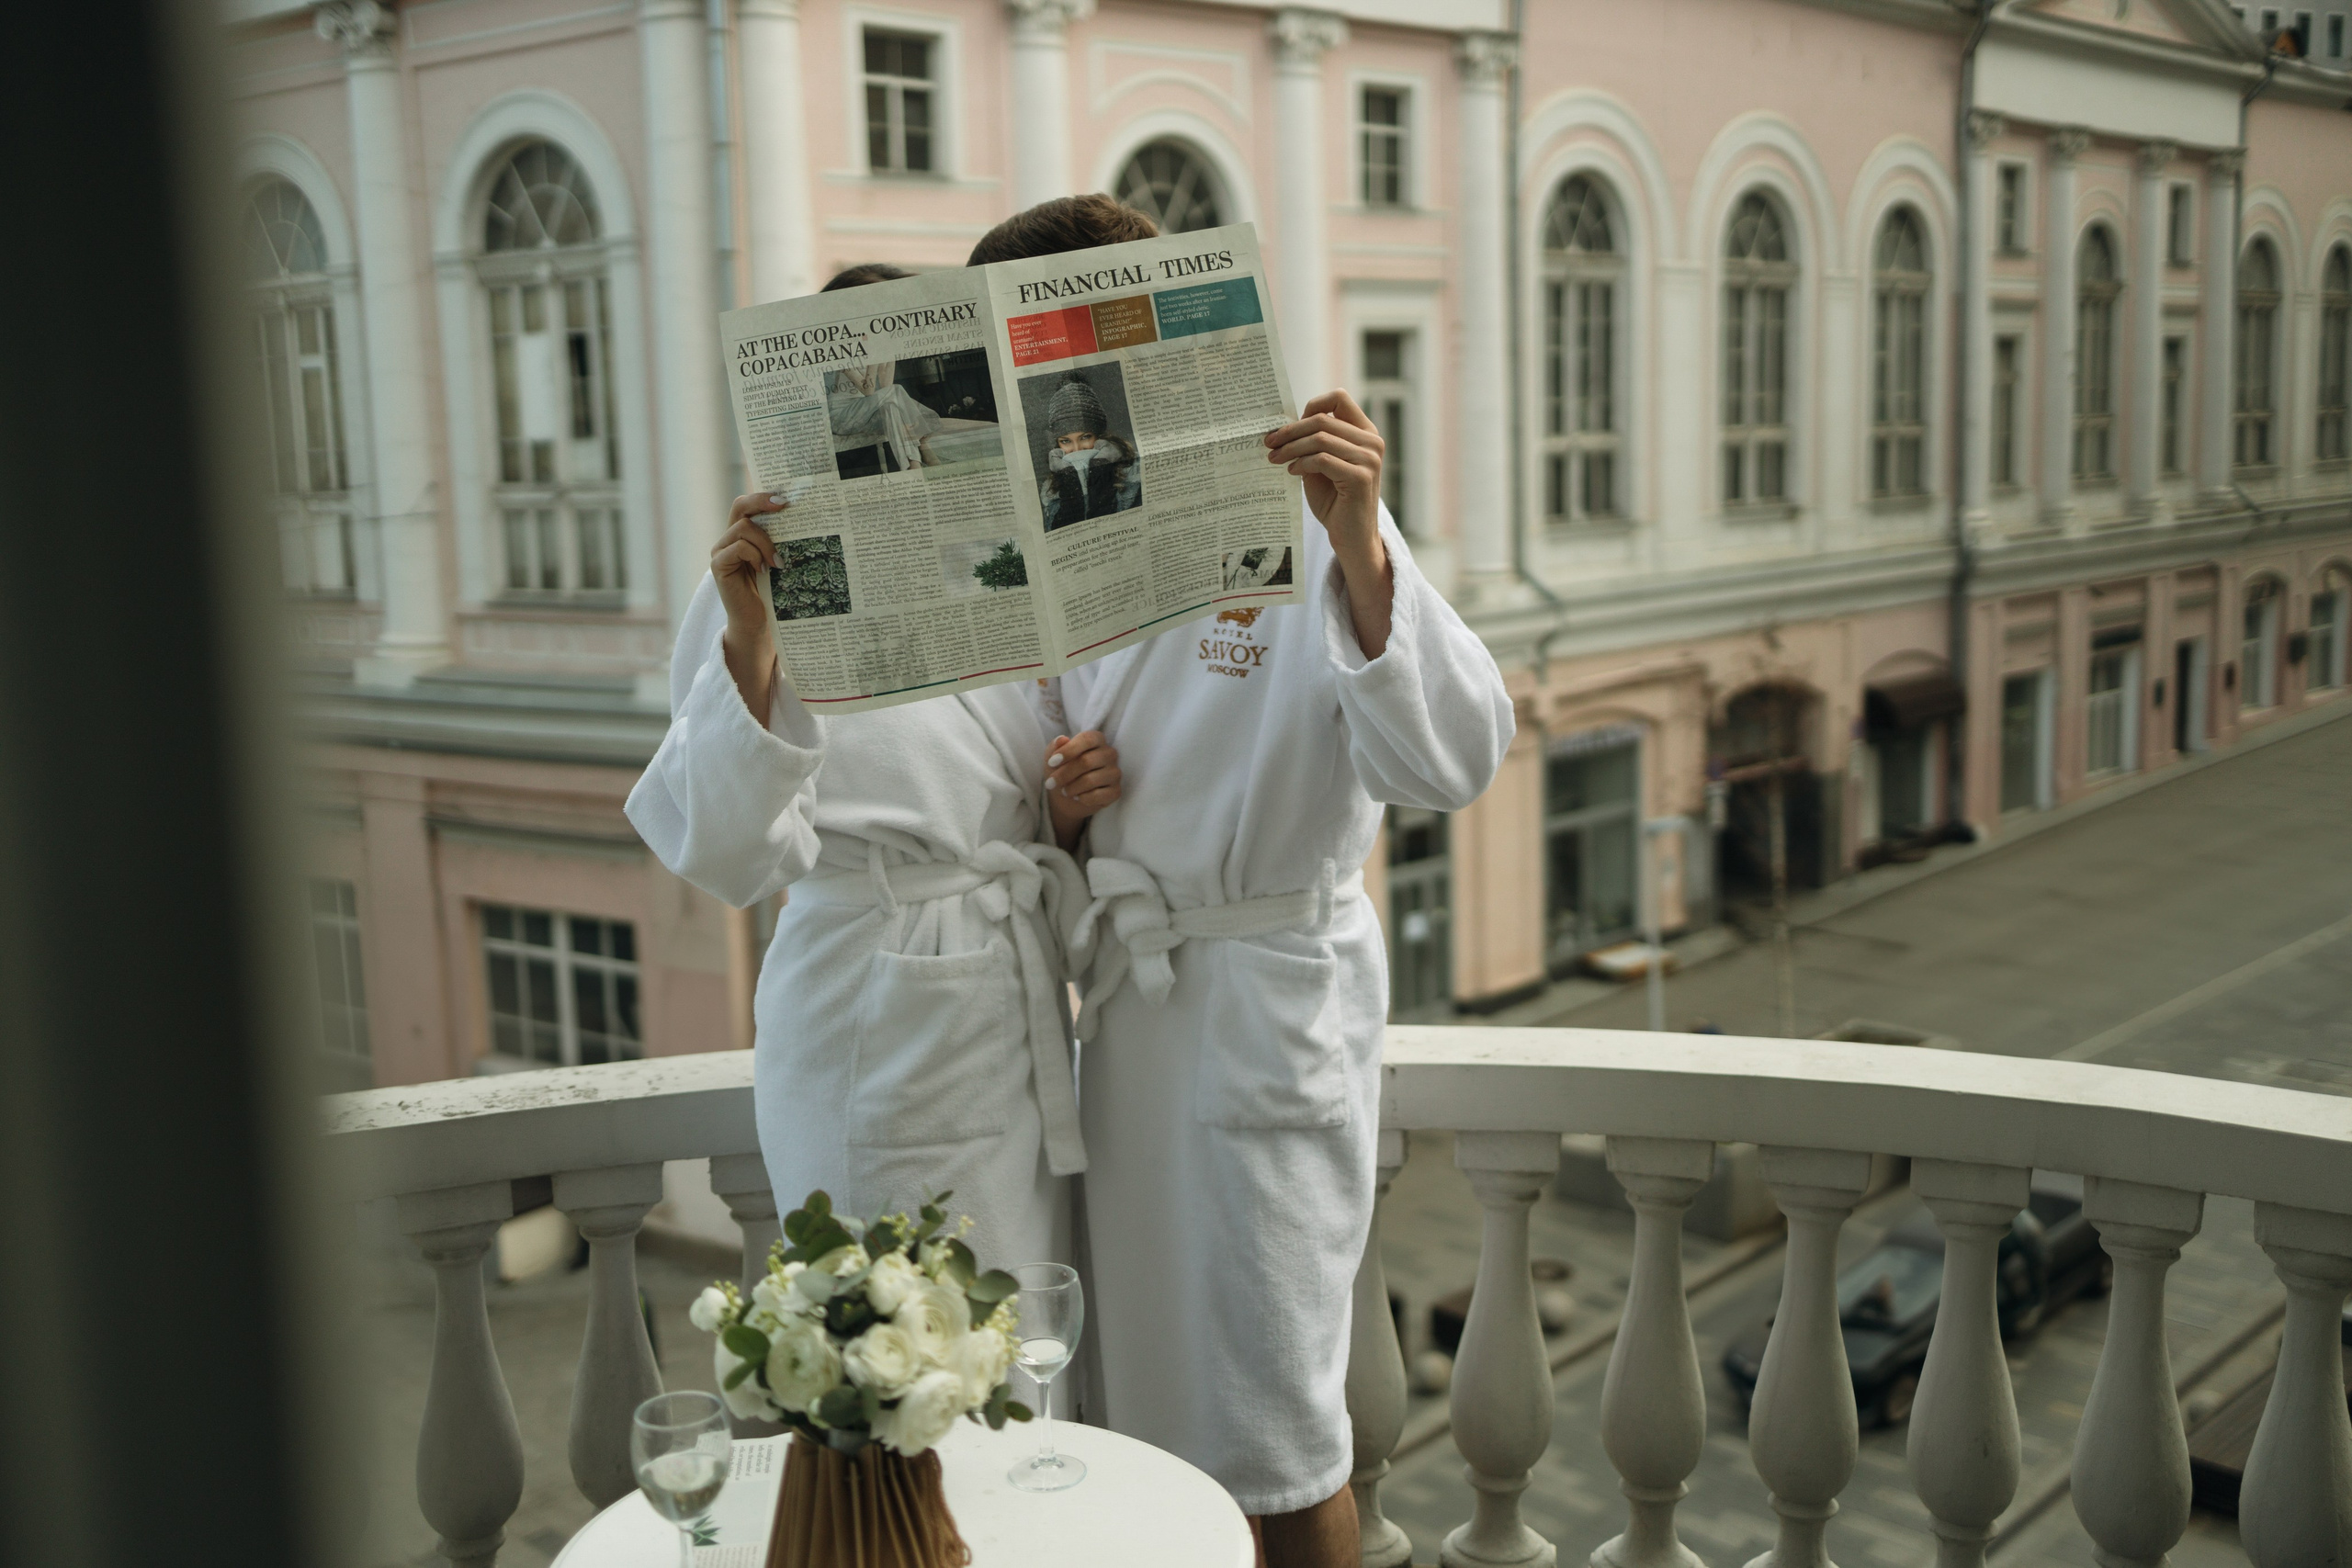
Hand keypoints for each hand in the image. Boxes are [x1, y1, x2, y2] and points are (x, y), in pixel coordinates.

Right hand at [715, 493, 784, 717]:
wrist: (758, 625)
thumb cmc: (774, 594)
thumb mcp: (780, 562)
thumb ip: (783, 541)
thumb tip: (807, 517)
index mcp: (743, 534)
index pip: (748, 504)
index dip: (764, 495)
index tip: (788, 496)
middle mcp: (729, 539)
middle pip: (740, 505)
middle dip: (762, 501)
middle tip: (784, 507)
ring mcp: (721, 552)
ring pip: (743, 528)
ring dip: (765, 541)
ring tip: (778, 562)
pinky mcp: (718, 566)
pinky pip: (737, 548)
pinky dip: (754, 555)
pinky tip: (766, 570)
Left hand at [1044, 730, 1119, 850]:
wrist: (1066, 795)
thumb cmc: (1061, 769)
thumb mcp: (1053, 756)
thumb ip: (1055, 746)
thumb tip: (1062, 739)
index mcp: (1097, 739)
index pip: (1087, 739)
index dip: (1068, 751)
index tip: (1051, 763)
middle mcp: (1109, 754)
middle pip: (1087, 761)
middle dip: (1064, 774)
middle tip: (1050, 783)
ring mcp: (1115, 773)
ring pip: (1091, 780)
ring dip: (1071, 788)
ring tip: (1063, 791)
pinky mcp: (1116, 791)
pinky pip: (1099, 795)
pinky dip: (1083, 798)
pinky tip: (1077, 797)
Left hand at [1265, 390, 1385, 559]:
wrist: (1351, 537)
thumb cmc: (1334, 500)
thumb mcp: (1322, 465)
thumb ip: (1313, 443)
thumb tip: (1283, 424)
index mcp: (1365, 433)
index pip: (1339, 399)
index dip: (1310, 406)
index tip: (1287, 426)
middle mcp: (1372, 442)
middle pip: (1323, 419)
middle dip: (1290, 431)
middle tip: (1269, 443)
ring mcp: (1370, 459)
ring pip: (1320, 438)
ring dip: (1291, 448)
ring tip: (1275, 459)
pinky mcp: (1361, 477)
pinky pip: (1322, 460)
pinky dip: (1302, 463)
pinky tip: (1292, 472)